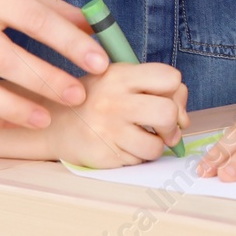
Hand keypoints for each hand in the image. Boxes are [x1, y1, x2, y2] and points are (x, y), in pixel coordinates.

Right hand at [0, 0, 109, 129]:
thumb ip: (48, 5)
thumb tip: (92, 27)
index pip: (35, 20)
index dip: (70, 43)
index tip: (100, 62)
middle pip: (5, 60)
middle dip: (46, 82)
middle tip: (78, 96)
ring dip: (11, 109)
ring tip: (44, 120)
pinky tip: (6, 121)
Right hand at [47, 63, 187, 168]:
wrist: (52, 126)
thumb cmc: (95, 100)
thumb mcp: (119, 80)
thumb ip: (155, 89)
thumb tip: (183, 120)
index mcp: (120, 75)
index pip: (171, 78)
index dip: (175, 91)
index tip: (166, 99)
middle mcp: (113, 101)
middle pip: (168, 113)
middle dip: (173, 124)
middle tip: (162, 128)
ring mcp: (107, 130)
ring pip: (157, 145)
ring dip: (156, 145)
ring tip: (140, 138)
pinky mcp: (103, 155)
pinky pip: (138, 160)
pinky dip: (137, 156)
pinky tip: (122, 146)